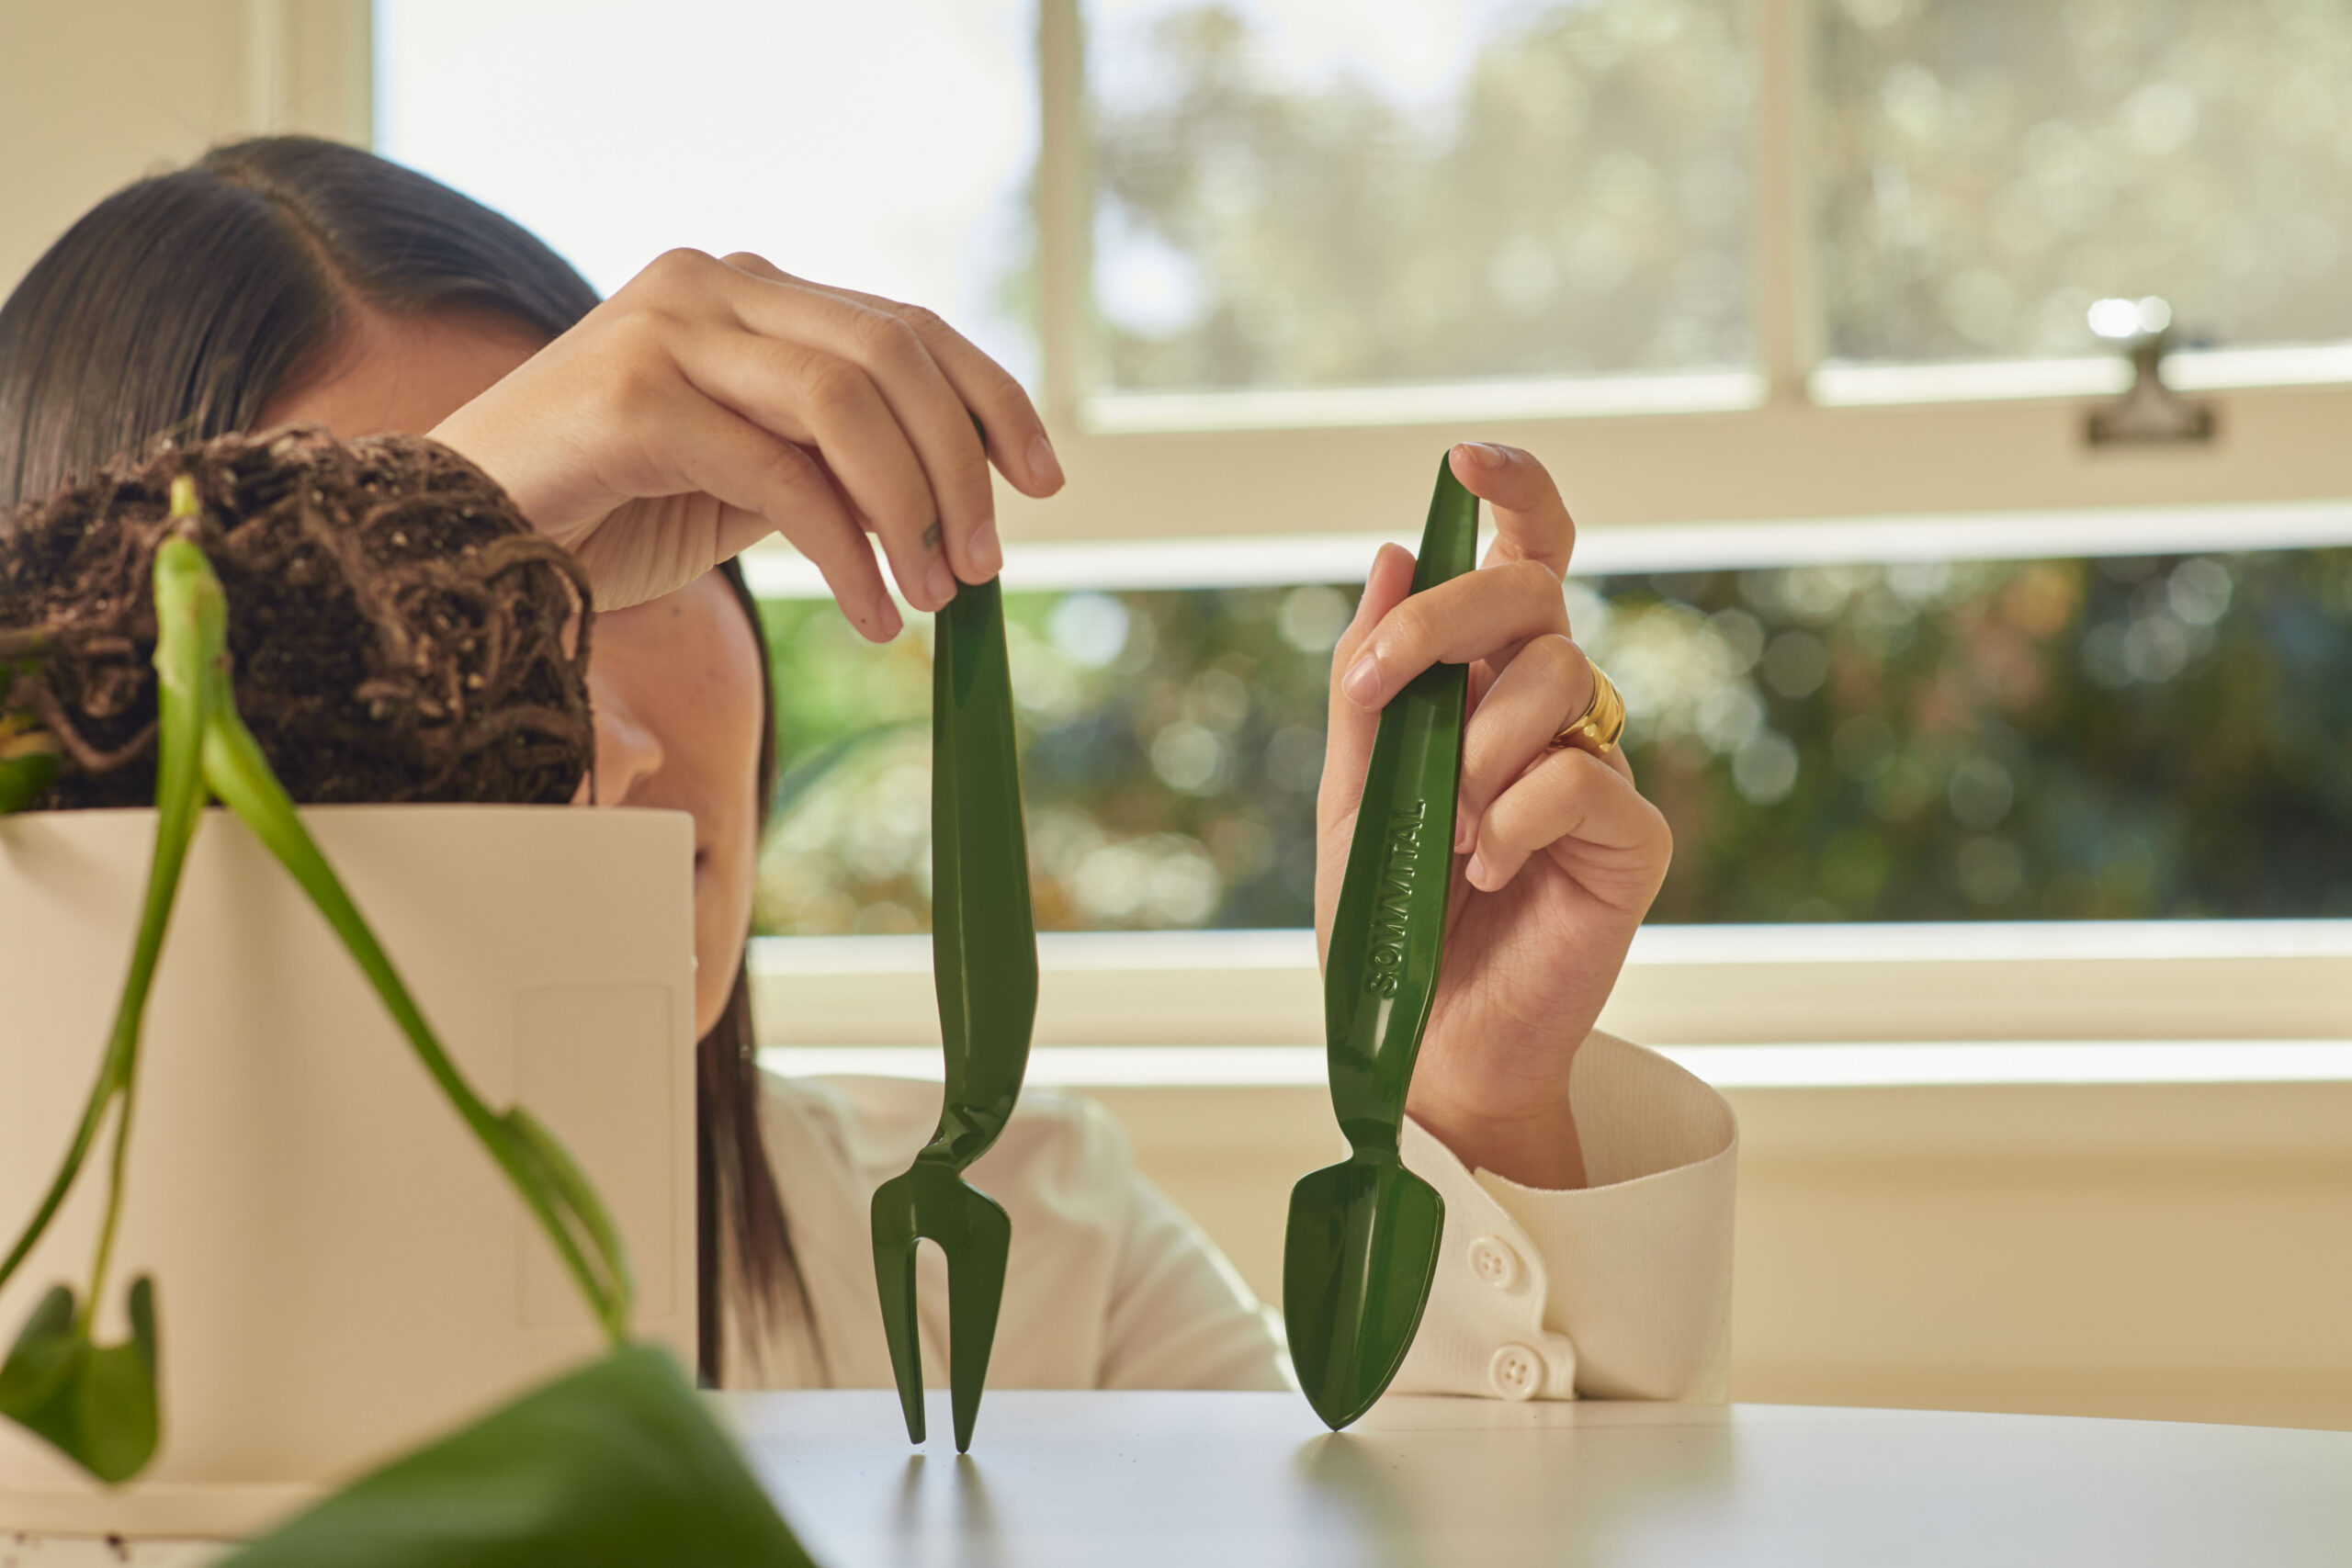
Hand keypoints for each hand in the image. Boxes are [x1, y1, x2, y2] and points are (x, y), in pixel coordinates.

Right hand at [429, 249, 1064, 628]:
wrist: (448, 536)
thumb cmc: (602, 514)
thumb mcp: (746, 476)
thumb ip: (829, 460)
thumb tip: (952, 503)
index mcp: (746, 290)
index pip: (906, 327)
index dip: (991, 398)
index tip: (1043, 479)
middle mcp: (711, 284)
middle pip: (894, 355)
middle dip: (962, 465)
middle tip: (986, 563)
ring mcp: (667, 329)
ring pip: (847, 402)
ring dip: (913, 508)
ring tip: (935, 595)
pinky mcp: (634, 398)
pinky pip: (781, 473)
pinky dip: (846, 552)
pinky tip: (873, 614)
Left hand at [1317, 443, 1671, 1189]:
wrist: (1418, 1044)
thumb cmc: (1387, 917)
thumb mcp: (1354, 785)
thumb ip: (1372, 678)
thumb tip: (1396, 549)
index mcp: (1487, 685)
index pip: (1528, 559)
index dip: (1514, 494)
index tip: (1463, 460)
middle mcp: (1554, 712)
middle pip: (1535, 596)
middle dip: (1448, 621)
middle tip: (1382, 691)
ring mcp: (1599, 771)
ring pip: (1558, 679)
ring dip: (1473, 748)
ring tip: (1443, 830)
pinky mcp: (1632, 842)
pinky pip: (1580, 778)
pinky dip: (1514, 816)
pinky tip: (1483, 868)